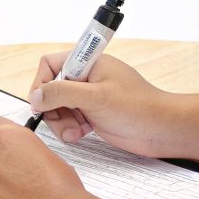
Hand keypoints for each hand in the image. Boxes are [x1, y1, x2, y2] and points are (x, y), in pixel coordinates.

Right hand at [30, 53, 171, 157]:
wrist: (163, 130)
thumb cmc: (138, 108)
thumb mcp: (95, 97)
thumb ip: (61, 93)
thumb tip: (35, 96)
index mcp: (89, 63)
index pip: (51, 64)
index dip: (42, 83)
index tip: (42, 103)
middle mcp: (87, 78)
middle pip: (51, 89)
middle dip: (53, 109)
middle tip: (63, 124)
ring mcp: (90, 97)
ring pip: (58, 107)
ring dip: (61, 123)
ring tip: (75, 133)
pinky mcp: (94, 114)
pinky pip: (69, 119)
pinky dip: (70, 129)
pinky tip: (82, 134)